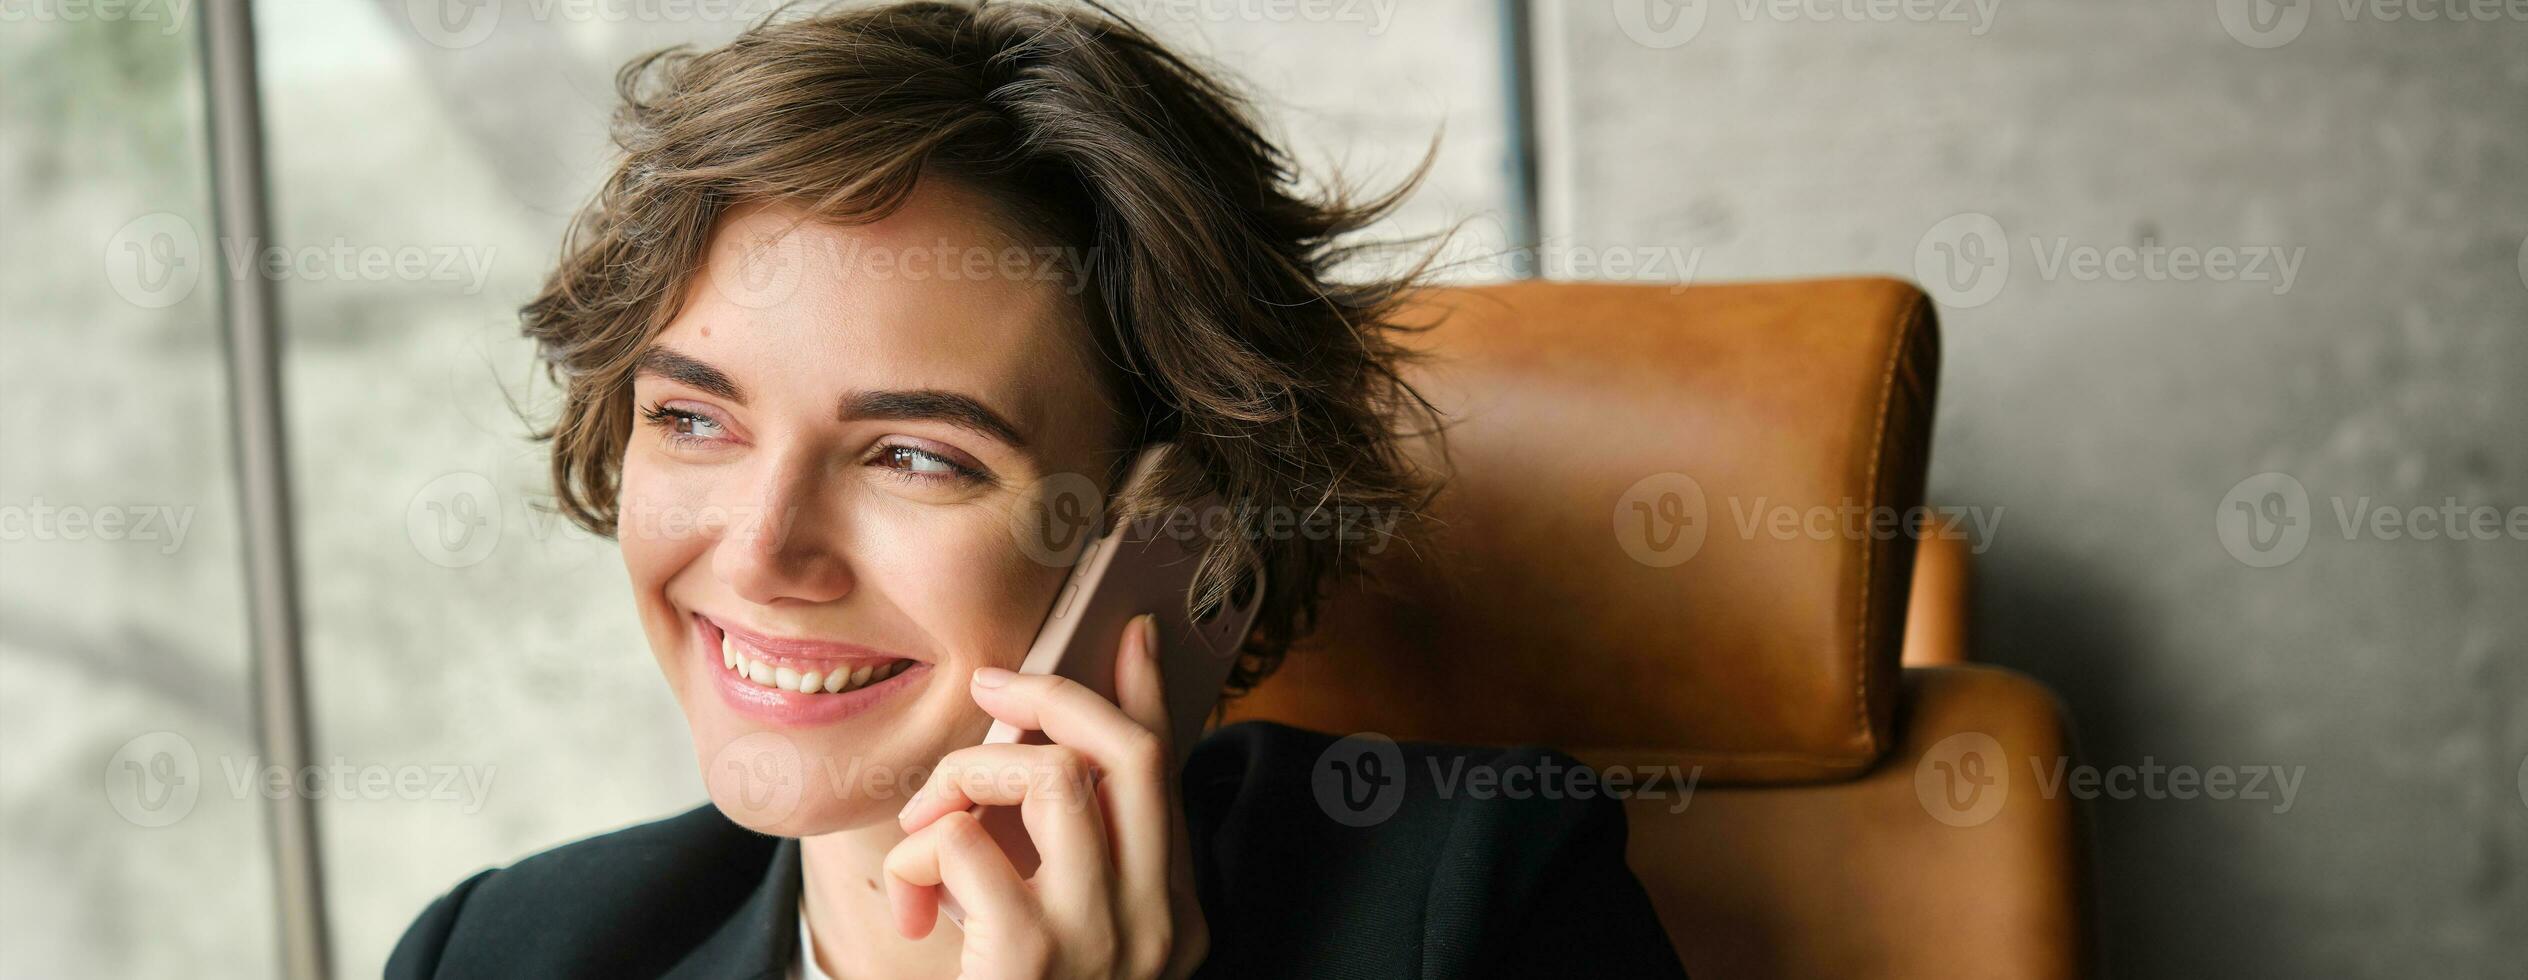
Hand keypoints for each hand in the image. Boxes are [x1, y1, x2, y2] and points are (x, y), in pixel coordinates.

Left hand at [886, 613, 1209, 979]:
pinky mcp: (1030, 960)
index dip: (1150, 694)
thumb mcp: (1064, 939)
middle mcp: (1157, 928)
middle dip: (1055, 695)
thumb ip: (1069, 860)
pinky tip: (914, 898)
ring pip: (1053, 777)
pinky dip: (925, 849)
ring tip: (930, 826)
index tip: (1135, 632)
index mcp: (1175, 920)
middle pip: (1130, 755)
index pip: (1171, 776)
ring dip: (971, 774)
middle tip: (993, 685)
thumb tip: (1042, 744)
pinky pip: (969, 844)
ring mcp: (1102, 944)